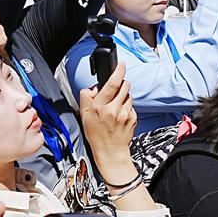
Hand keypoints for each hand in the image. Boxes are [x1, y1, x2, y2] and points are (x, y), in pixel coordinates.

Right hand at [78, 62, 136, 177]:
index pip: (112, 83)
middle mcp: (114, 109)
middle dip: (121, 84)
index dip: (118, 71)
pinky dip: (127, 107)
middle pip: (124, 86)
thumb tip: (94, 87)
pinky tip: (120, 116)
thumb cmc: (96, 135)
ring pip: (128, 95)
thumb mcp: (84, 115)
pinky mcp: (133, 118)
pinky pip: (132, 106)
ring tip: (116, 107)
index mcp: (100, 106)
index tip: (121, 65)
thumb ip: (87, 97)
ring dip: (123, 97)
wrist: (111, 152)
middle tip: (115, 90)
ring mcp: (125, 114)